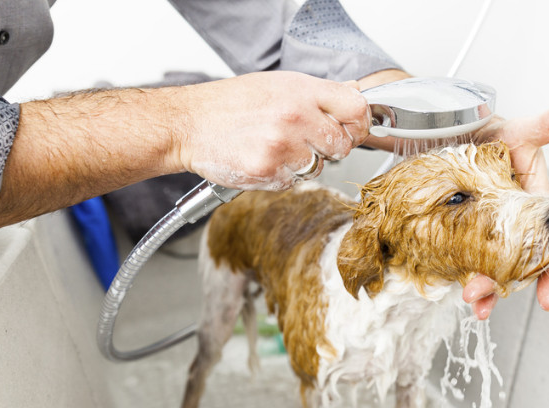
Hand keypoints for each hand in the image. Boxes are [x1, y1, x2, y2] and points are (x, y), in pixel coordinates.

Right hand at [173, 71, 370, 189]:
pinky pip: (294, 182)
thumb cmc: (232, 103)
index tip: (351, 128)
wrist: (190, 123)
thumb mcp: (279, 84)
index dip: (358, 122)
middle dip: (328, 147)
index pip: (356, 108)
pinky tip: (263, 158)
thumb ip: (318, 92)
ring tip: (276, 147)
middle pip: (342, 144)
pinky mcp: (268, 171)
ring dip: (303, 163)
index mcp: (301, 91)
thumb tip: (353, 92)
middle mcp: (295, 116)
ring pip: (318, 167)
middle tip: (304, 140)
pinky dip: (282, 176)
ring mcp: (282, 146)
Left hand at [464, 92, 548, 318]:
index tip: (547, 299)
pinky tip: (453, 286)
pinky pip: (462, 256)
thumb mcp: (520, 130)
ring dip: (481, 285)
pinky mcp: (457, 229)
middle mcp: (511, 220)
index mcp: (532, 203)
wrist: (443, 128)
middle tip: (484, 298)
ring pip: (487, 264)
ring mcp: (483, 227)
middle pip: (514, 262)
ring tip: (471, 299)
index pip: (546, 244)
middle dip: (502, 285)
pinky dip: (459, 273)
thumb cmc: (488, 129)